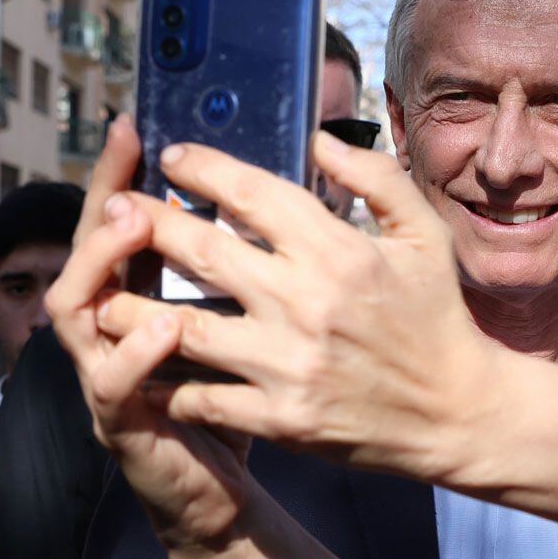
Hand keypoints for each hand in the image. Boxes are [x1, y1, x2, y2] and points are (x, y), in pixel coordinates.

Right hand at [44, 117, 251, 558]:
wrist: (219, 497)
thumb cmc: (230, 405)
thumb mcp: (237, 327)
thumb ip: (237, 268)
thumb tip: (267, 194)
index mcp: (137, 300)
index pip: (117, 225)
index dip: (119, 176)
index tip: (136, 128)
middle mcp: (106, 331)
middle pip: (82, 253)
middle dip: (100, 208)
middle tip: (131, 176)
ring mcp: (103, 377)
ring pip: (75, 311)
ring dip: (101, 265)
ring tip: (133, 228)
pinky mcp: (119, 426)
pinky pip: (112, 385)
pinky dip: (133, 354)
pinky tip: (164, 328)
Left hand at [91, 132, 500, 482]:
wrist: (457, 412)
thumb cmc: (438, 317)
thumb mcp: (424, 235)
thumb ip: (375, 179)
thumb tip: (319, 141)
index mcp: (338, 250)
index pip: (251, 194)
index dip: (201, 169)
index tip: (171, 159)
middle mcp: (305, 302)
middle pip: (199, 252)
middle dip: (144, 224)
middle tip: (113, 211)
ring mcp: (288, 363)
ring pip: (183, 329)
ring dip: (131, 309)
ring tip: (100, 295)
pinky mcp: (280, 417)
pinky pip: (203, 397)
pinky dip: (167, 384)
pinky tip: (142, 369)